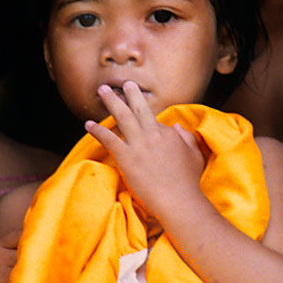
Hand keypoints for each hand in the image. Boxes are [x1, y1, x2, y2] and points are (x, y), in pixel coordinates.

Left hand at [85, 82, 204, 220]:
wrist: (178, 200)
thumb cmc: (188, 182)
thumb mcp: (195, 154)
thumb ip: (187, 137)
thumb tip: (177, 126)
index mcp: (169, 133)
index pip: (154, 120)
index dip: (147, 118)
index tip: (141, 114)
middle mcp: (152, 134)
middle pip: (138, 108)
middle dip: (130, 93)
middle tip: (123, 83)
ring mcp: (138, 145)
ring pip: (122, 116)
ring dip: (111, 101)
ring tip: (102, 90)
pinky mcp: (126, 158)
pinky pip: (108, 139)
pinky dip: (97, 130)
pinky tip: (87, 124)